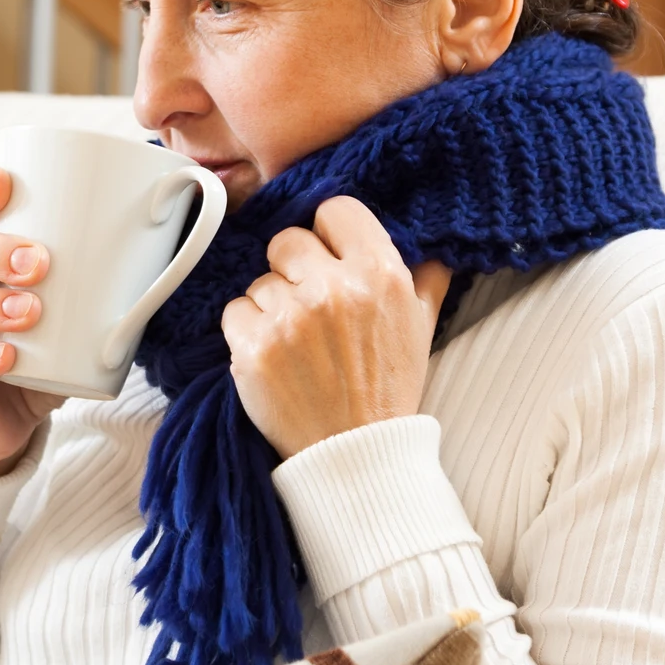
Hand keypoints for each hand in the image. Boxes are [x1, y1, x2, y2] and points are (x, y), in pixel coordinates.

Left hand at [221, 195, 453, 457]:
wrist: (355, 455)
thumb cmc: (387, 389)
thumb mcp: (421, 327)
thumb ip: (425, 276)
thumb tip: (428, 242)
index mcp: (379, 274)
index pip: (336, 209)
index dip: (330, 233)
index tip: (330, 255)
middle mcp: (334, 289)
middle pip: (288, 240)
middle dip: (294, 267)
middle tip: (308, 303)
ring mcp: (290, 318)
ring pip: (260, 280)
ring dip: (272, 306)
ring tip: (296, 342)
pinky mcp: (252, 348)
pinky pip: (235, 311)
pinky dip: (248, 331)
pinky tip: (273, 355)